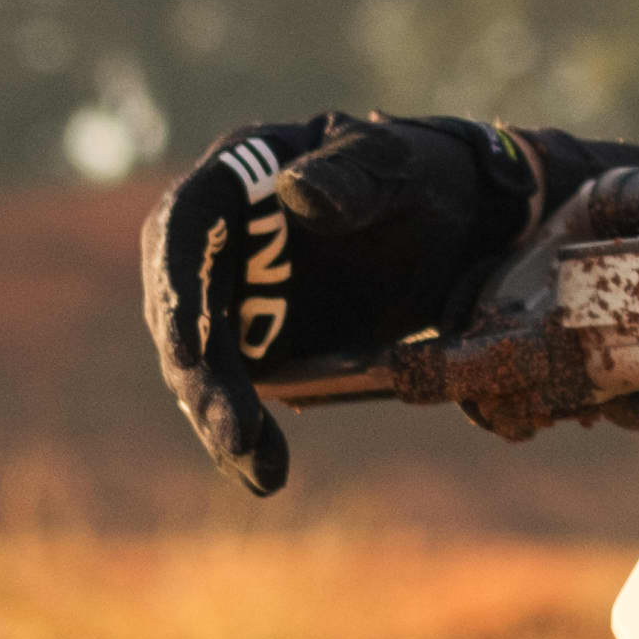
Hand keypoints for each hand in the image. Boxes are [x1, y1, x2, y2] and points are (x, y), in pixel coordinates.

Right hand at [140, 113, 541, 495]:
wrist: (456, 219)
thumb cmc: (420, 173)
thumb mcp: (397, 164)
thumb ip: (354, 175)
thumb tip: (297, 192)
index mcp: (236, 176)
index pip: (184, 229)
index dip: (181, 290)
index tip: (190, 351)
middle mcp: (213, 239)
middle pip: (183, 309)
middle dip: (204, 378)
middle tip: (235, 437)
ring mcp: (229, 294)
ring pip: (202, 362)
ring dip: (220, 418)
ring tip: (261, 471)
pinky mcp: (254, 341)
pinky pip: (237, 390)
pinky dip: (244, 432)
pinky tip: (263, 475)